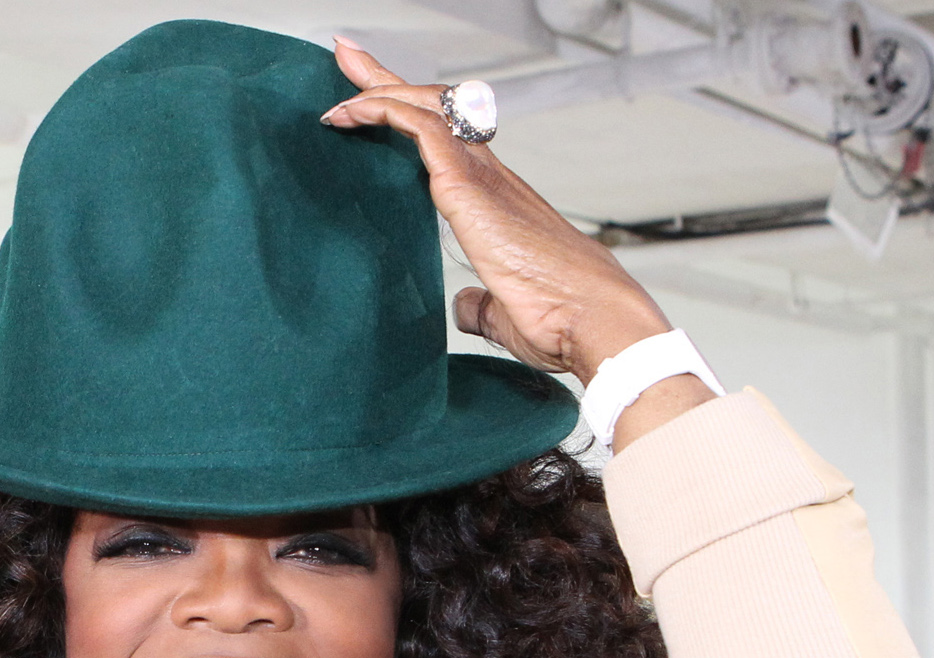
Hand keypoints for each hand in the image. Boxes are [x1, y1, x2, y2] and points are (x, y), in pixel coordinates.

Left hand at [319, 39, 672, 382]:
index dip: (411, 115)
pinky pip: (424, 129)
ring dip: (379, 90)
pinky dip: (385, 110)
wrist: (593, 322)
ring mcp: (482, 178)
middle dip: (388, 83)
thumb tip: (466, 307)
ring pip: (427, 108)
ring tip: (339, 82)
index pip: (448, 141)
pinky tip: (353, 113)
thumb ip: (480, 305)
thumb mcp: (504, 312)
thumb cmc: (563, 318)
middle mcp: (490, 178)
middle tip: (349, 60)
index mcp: (495, 201)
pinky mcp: (469, 187)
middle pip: (435, 110)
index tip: (373, 99)